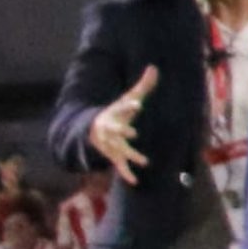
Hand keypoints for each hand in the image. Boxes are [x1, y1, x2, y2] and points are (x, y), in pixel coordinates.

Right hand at [86, 64, 159, 180]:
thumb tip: (155, 67)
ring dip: (129, 155)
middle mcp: (111, 127)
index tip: (137, 104)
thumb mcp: (128, 99)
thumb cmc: (117, 112)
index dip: (129, 105)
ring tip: (144, 161)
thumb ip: (143, 85)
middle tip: (132, 132)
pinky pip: (119, 165)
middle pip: (115, 129)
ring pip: (118, 149)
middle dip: (122, 131)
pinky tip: (134, 181)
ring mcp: (110, 142)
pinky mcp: (113, 154)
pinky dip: (126, 173)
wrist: (92, 130)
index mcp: (115, 112)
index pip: (122, 107)